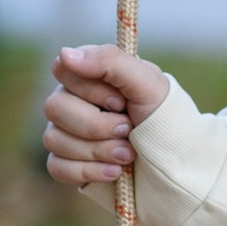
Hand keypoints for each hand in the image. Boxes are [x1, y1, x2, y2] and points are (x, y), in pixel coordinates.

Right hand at [44, 44, 171, 189]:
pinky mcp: (65, 162)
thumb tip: (64, 54)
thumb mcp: (146, 81)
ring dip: (98, 150)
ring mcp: (64, 132)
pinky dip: (90, 171)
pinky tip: (115, 171)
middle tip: (127, 129)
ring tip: (128, 153)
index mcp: (88, 74)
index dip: (91, 90)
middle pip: (54, 107)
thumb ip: (109, 61)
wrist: (172, 158)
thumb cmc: (160, 113)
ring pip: (54, 139)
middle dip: (98, 125)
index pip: (62, 70)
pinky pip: (56, 167)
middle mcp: (70, 100)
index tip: (121, 101)